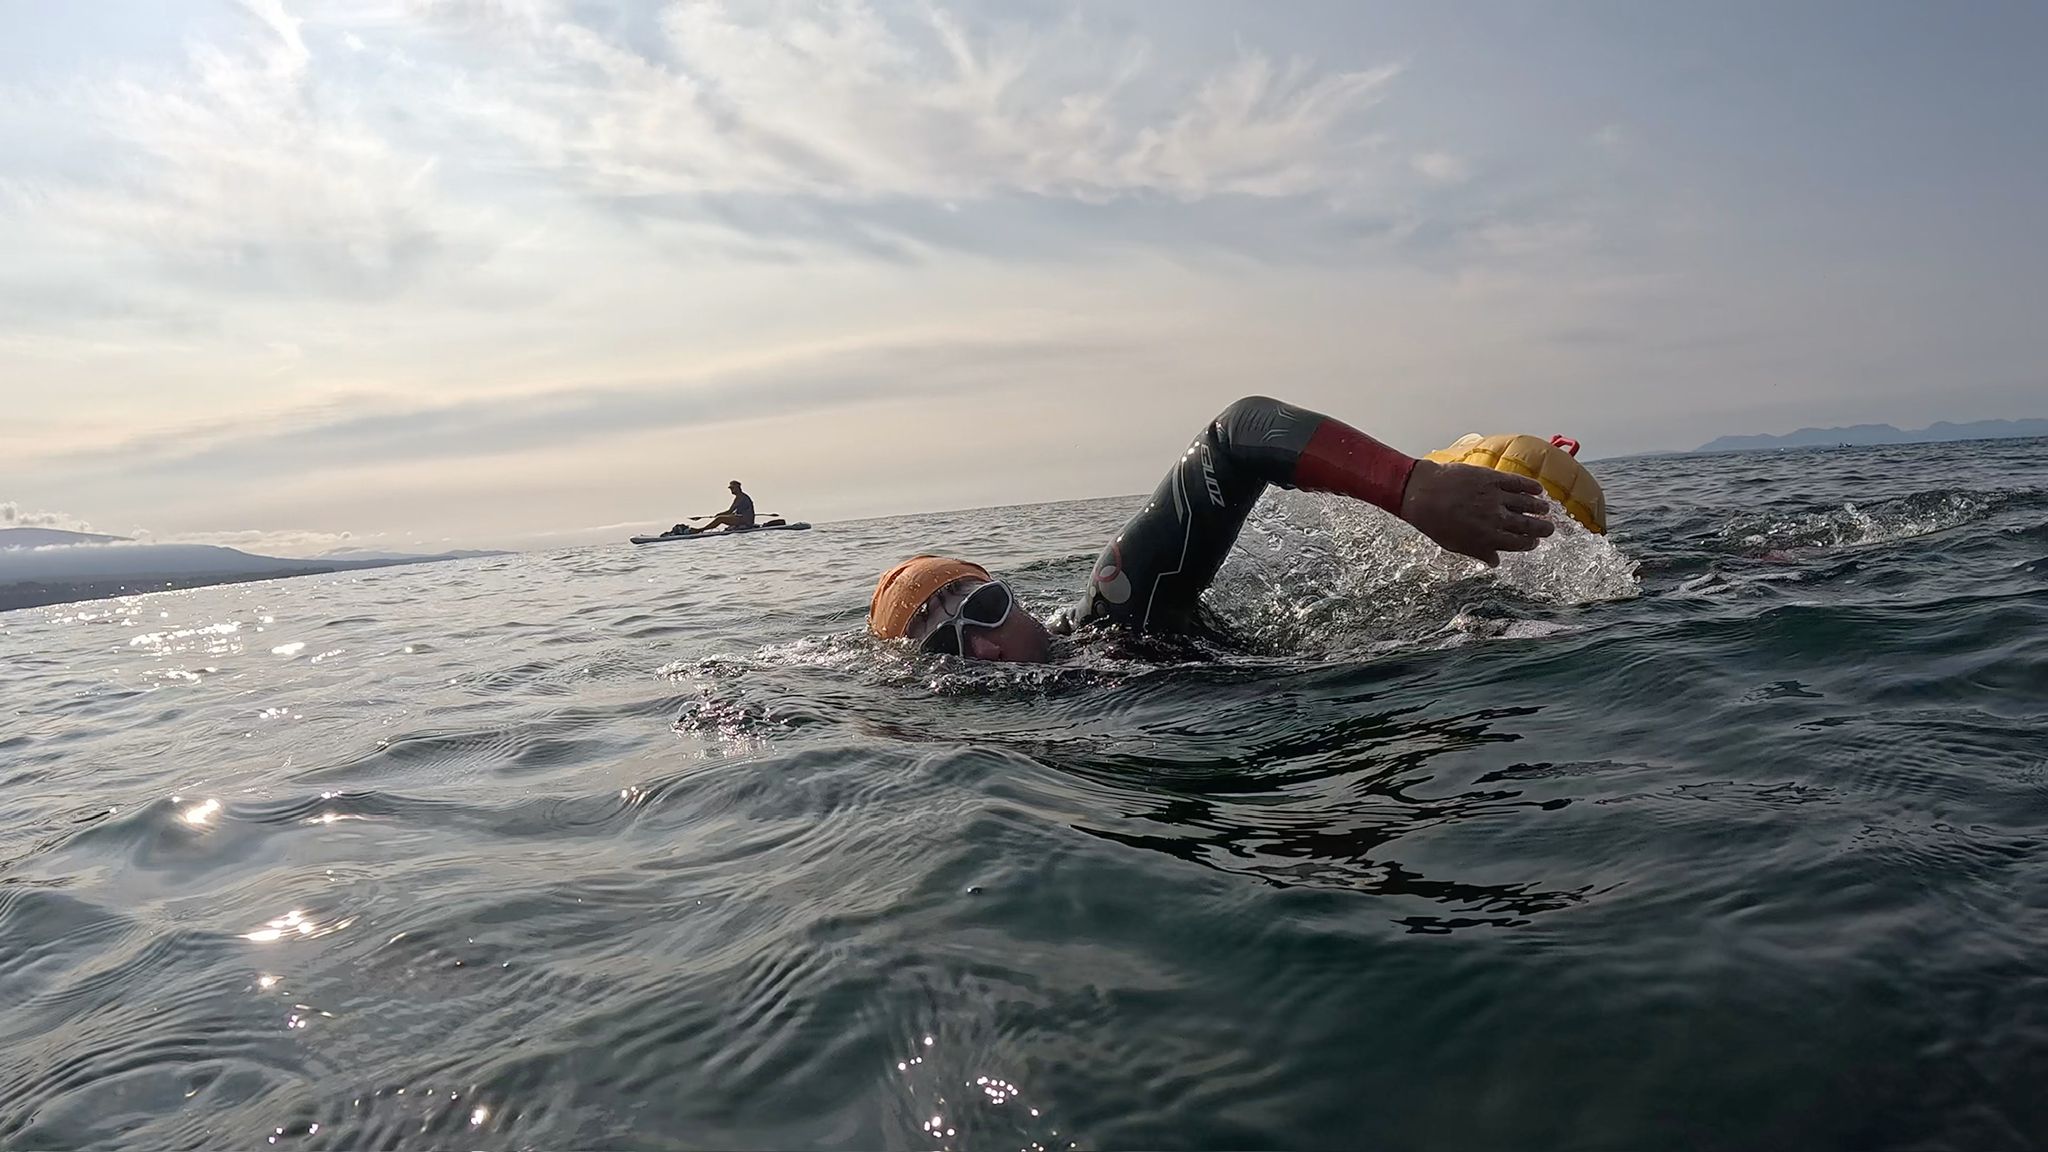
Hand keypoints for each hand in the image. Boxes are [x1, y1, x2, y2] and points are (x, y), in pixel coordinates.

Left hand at [1398, 458, 1554, 565]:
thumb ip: (1478, 552)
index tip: (1534, 542)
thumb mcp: (1455, 545)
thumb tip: (1495, 562)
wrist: (1422, 492)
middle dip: (1542, 528)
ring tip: (1545, 509)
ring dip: (1538, 507)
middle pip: (1528, 525)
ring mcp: (1496, 497)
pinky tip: (1538, 489)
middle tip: (1549, 528)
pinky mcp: (1493, 478)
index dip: (1529, 544)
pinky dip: (1531, 486)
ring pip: (1526, 503)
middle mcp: (1496, 518)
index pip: (1517, 543)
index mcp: (1488, 537)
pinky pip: (1518, 483)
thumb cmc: (1434, 522)